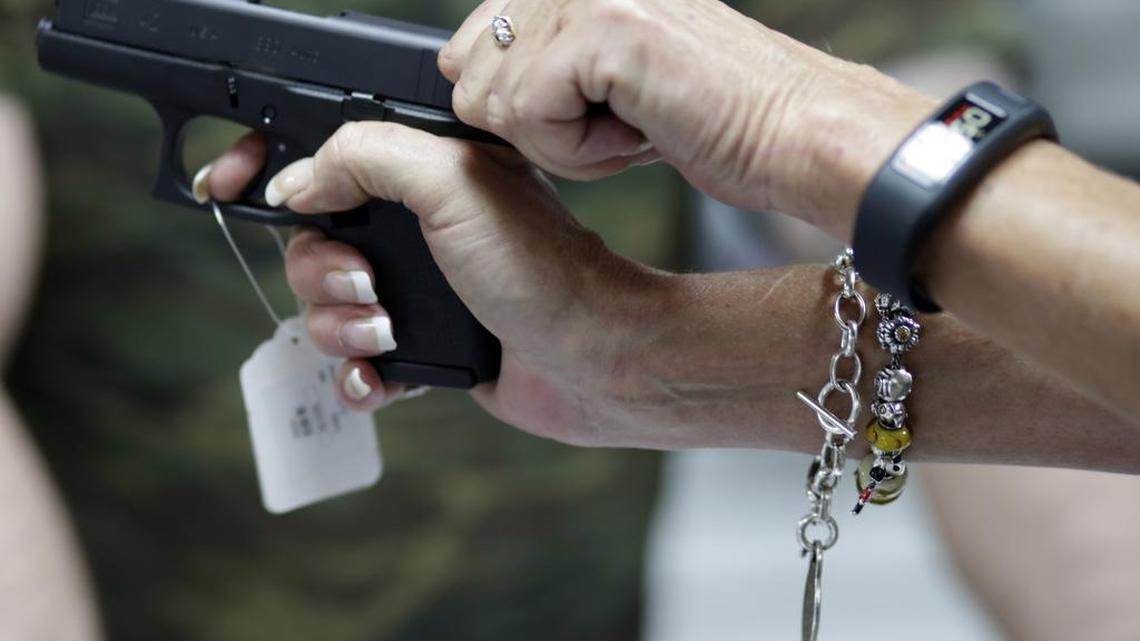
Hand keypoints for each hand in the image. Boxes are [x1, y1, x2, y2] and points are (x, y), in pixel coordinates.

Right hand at [200, 123, 672, 446]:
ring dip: (340, 327)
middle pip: (310, 243)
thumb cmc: (542, 268)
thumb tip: (298, 179)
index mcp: (422, 175)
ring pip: (326, 309)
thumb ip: (367, 157)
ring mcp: (418, 292)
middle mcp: (416, 231)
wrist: (593, 359)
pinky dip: (358, 376)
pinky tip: (382, 378)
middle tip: (365, 283)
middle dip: (320, 271)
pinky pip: (356, 365)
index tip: (230, 183)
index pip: (324, 157)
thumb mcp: (452, 182)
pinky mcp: (423, 347)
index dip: (270, 169)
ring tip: (386, 331)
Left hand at [440, 0, 934, 236]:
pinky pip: (529, 116)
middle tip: (615, 124)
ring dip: (561, 142)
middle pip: (471, 75)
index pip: (469, 41)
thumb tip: (460, 67)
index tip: (590, 111)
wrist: (795, 133)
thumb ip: (537, 56)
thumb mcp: (607, 74)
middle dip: (536, 127)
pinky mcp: (604, 30)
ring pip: (495, 100)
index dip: (518, 103)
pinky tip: (637, 135)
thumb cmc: (713, 112)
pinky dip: (579, 154)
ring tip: (633, 126)